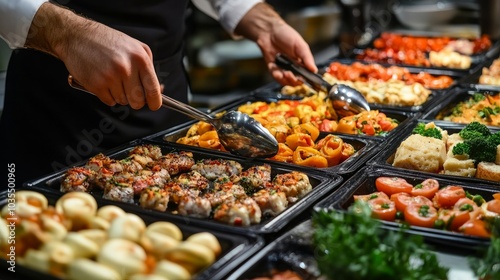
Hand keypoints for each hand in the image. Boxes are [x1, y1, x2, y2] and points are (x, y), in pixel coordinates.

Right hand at [25, 3, 161, 109]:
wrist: (77, 36)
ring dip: (119, 95)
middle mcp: (126, 68)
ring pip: (123, 102)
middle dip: (136, 101)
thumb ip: (148, 68)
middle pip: (138, 101)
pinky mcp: (96, 84)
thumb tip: (159, 89)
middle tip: (130, 92)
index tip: (154, 105)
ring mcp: (111, 77)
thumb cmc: (108, 42)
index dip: (155, 102)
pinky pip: (109, 101)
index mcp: (140, 58)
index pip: (153, 89)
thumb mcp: (135, 47)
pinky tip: (103, 81)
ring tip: (112, 79)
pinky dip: (107, 96)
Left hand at [257, 22, 317, 85]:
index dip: (305, 79)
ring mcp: (283, 69)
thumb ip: (307, 58)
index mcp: (302, 62)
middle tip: (290, 74)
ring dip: (284, 79)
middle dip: (293, 80)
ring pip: (285, 81)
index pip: (306, 75)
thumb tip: (314, 70)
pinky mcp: (274, 69)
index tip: (302, 78)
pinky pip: (275, 76)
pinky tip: (273, 65)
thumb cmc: (286, 35)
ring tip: (282, 73)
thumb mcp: (300, 45)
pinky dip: (274, 73)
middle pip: (296, 82)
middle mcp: (294, 68)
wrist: (269, 31)